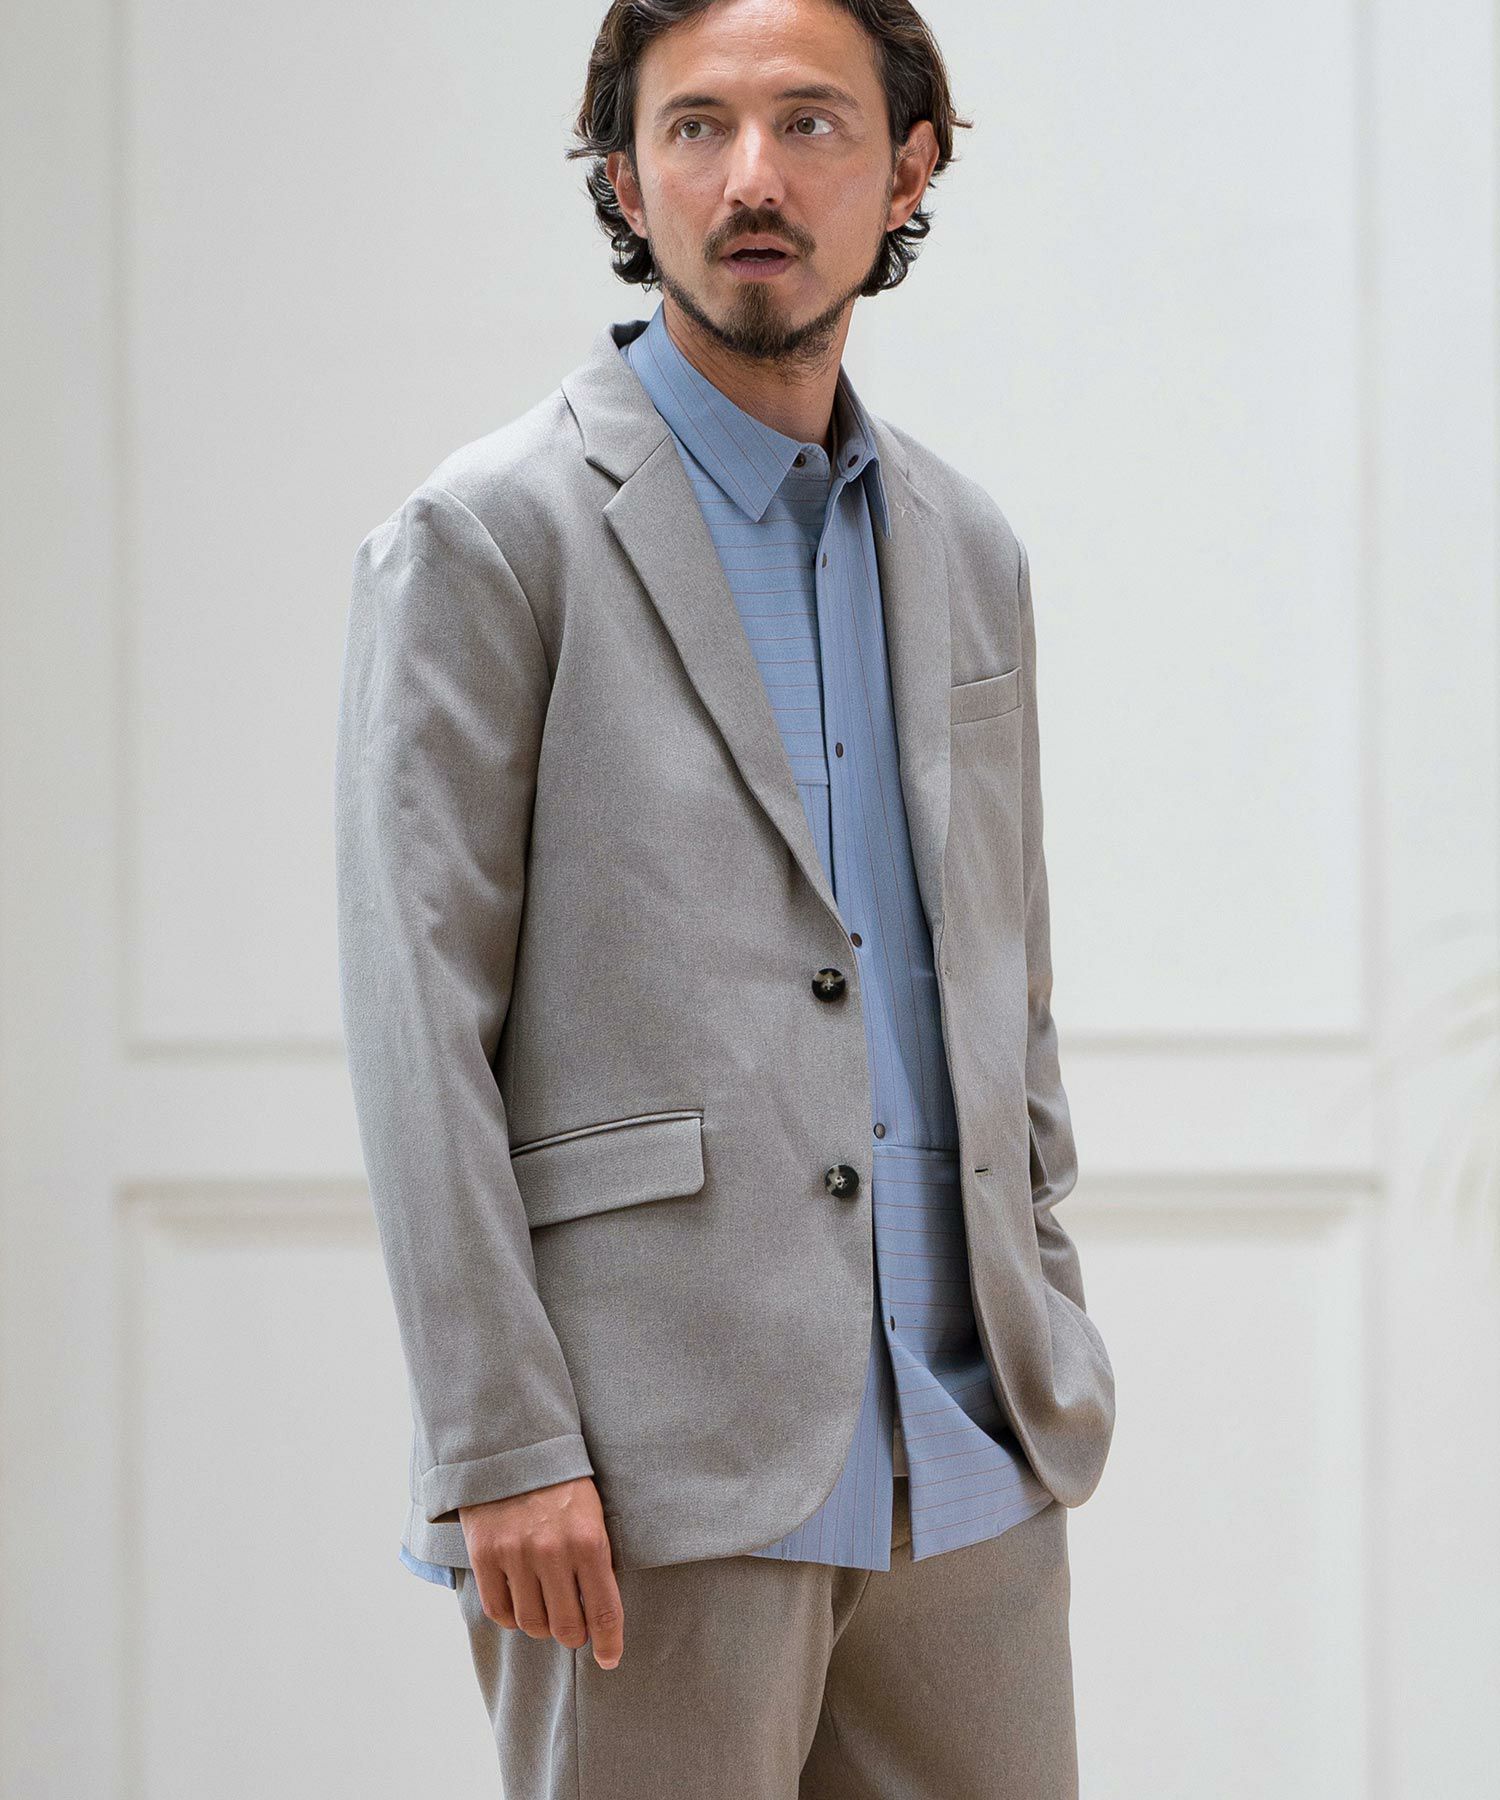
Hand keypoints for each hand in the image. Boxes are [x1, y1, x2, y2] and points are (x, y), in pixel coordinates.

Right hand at [459, 1475, 623, 1668]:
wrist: (512, 1447)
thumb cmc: (561, 1482)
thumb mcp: (593, 1511)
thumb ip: (596, 1557)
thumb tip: (599, 1610)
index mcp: (588, 1541)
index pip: (603, 1611)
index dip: (608, 1643)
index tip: (609, 1658)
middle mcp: (553, 1552)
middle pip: (566, 1628)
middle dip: (574, 1636)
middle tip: (575, 1629)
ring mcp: (515, 1555)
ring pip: (531, 1624)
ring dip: (542, 1626)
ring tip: (546, 1609)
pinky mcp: (484, 1555)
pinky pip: (499, 1611)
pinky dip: (511, 1617)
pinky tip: (519, 1604)